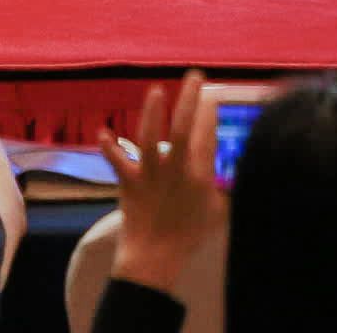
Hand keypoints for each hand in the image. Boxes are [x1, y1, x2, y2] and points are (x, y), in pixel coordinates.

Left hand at [103, 72, 227, 291]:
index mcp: (199, 177)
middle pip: (182, 129)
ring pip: (150, 139)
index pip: (207, 137)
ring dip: (152, 113)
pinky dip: (109, 148)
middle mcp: (175, 171)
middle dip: (189, 99)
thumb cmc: (188, 237)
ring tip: (156, 90)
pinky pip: (118, 162)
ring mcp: (150, 175)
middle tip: (195, 76)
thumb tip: (234, 170)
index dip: (210, 113)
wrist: (155, 260)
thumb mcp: (217, 213)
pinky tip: (103, 131)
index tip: (213, 94)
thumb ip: (225, 189)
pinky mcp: (129, 183)